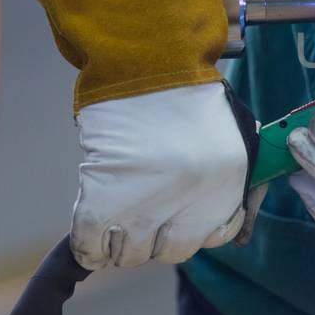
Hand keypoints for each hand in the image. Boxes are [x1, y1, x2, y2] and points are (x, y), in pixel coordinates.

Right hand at [71, 82, 258, 268]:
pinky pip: (92, 242)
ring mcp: (148, 201)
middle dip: (152, 240)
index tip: (173, 225)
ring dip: (119, 245)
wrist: (146, 61)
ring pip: (130, 253)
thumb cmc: (184, 92)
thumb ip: (217, 176)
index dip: (189, 232)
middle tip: (137, 222)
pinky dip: (88, 247)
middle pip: (168, 251)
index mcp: (227, 184)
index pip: (213, 237)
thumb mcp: (224, 135)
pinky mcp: (105, 196)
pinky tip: (90, 240)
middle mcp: (192, 199)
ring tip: (113, 224)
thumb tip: (203, 217)